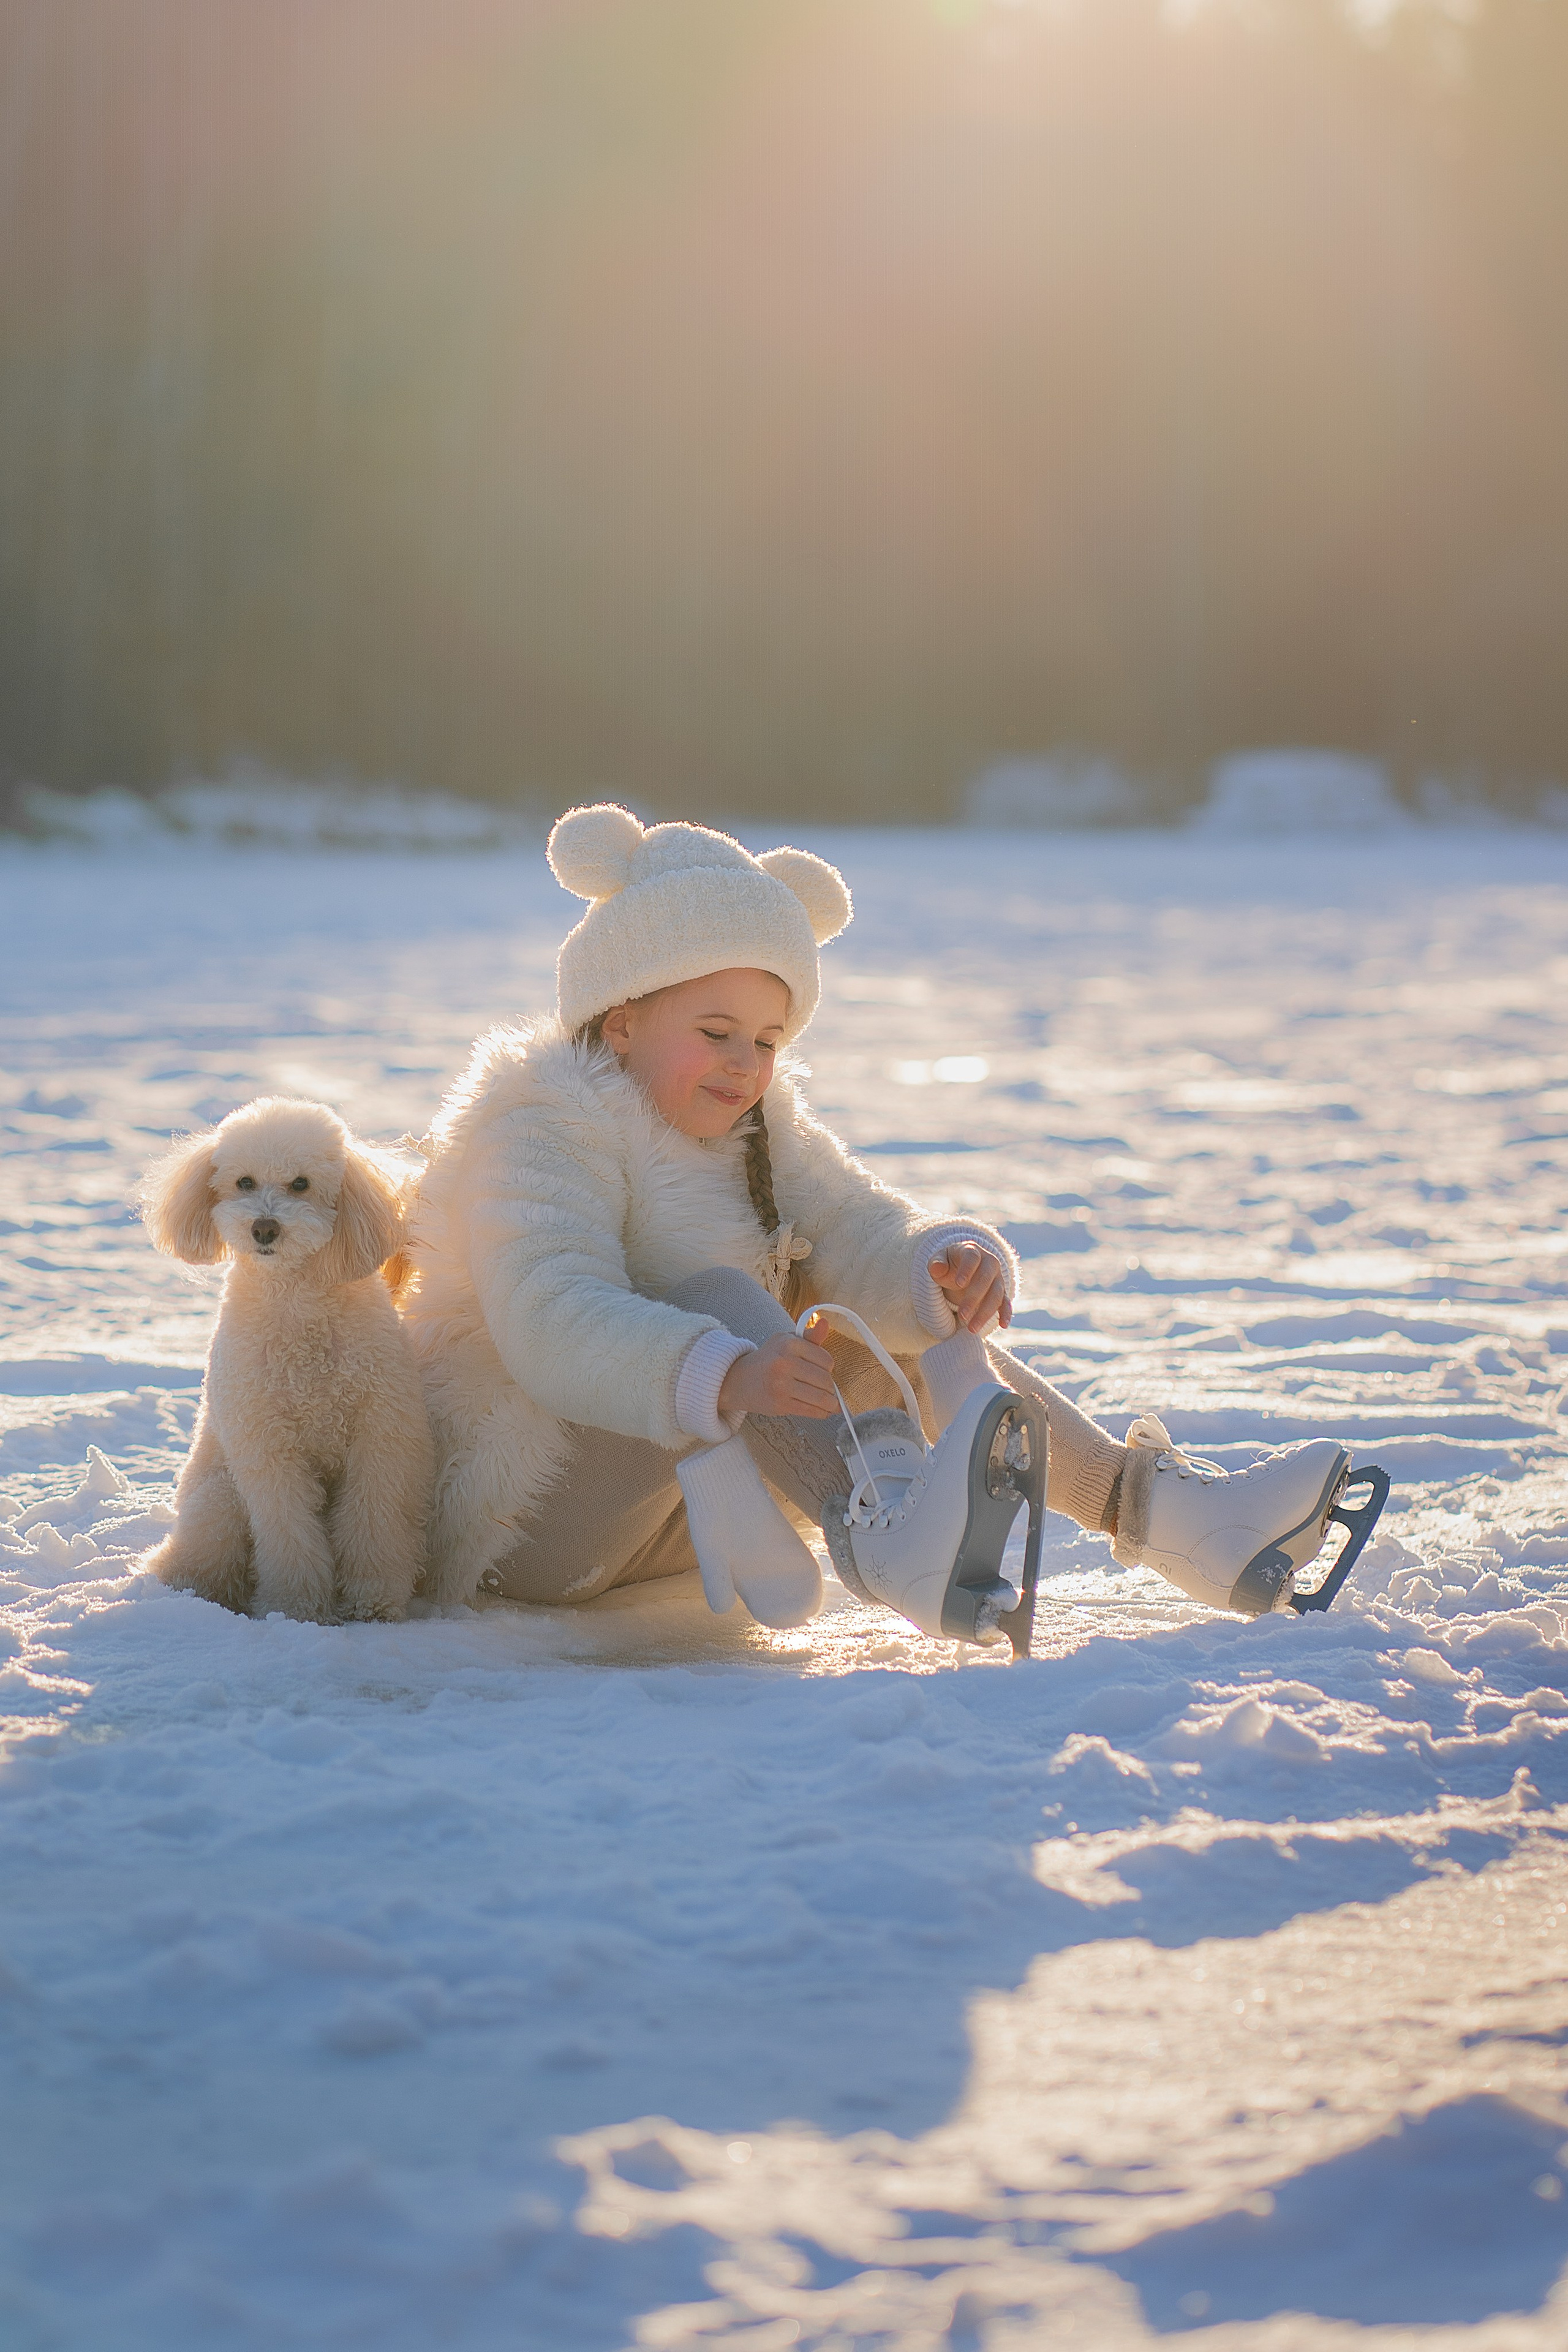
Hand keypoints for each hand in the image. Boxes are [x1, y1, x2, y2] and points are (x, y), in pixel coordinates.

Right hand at [719, 1325, 838, 1420]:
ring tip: (831, 1404)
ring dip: (830, 1404)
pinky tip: (822, 1411)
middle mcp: (785, 1363)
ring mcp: (782, 1385)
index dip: (829, 1368)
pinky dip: (821, 1412)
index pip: (826, 1360)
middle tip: (829, 1390)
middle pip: (825, 1380)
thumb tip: (825, 1323)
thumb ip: (809, 1336)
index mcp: (789, 1344)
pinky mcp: (780, 1404)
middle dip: (831, 1388)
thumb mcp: (786, 1341)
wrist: (739, 1379)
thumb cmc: (768, 1360)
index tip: (824, 1371)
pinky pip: (810, 1410)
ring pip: (820, 1397)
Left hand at [928, 1240, 1010, 1333]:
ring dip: (985, 1312)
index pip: (972, 1258)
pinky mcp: (1001, 1292)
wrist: (961, 1268)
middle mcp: (989, 1263)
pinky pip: (1006, 1303)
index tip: (958, 1284)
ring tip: (971, 1328)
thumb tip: (937, 1268)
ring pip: (996, 1294)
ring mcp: (997, 1278)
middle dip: (974, 1298)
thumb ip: (936, 1264)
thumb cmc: (948, 1264)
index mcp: (972, 1251)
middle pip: (986, 1279)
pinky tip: (1003, 1325)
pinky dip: (1006, 1313)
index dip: (967, 1270)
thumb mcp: (939, 1261)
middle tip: (962, 1316)